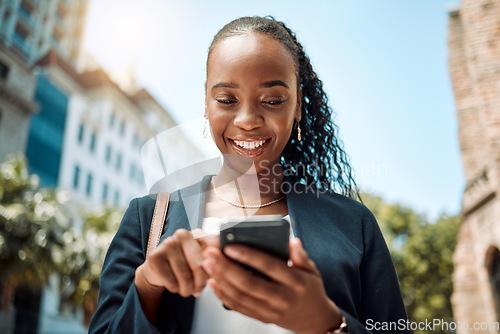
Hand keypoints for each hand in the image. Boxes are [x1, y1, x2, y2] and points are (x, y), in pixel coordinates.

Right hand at [135, 228, 217, 320]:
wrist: (159, 271)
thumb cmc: (185, 266)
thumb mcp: (201, 263)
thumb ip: (211, 262)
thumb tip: (210, 265)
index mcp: (197, 234)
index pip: (212, 253)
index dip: (214, 268)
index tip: (211, 276)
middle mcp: (182, 235)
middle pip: (199, 267)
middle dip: (200, 284)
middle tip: (197, 290)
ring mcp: (167, 244)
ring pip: (185, 277)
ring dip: (187, 290)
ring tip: (185, 289)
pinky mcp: (155, 257)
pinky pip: (171, 281)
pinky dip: (174, 288)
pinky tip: (173, 284)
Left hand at [201, 238, 341, 333]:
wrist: (315, 320)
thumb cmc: (311, 289)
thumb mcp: (312, 270)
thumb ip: (301, 255)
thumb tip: (292, 240)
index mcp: (295, 282)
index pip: (269, 267)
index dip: (249, 256)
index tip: (231, 246)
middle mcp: (282, 298)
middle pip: (249, 283)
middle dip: (226, 267)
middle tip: (210, 254)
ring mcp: (271, 310)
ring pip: (241, 297)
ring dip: (221, 280)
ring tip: (207, 264)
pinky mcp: (262, 318)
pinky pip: (239, 307)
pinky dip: (223, 295)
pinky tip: (213, 282)